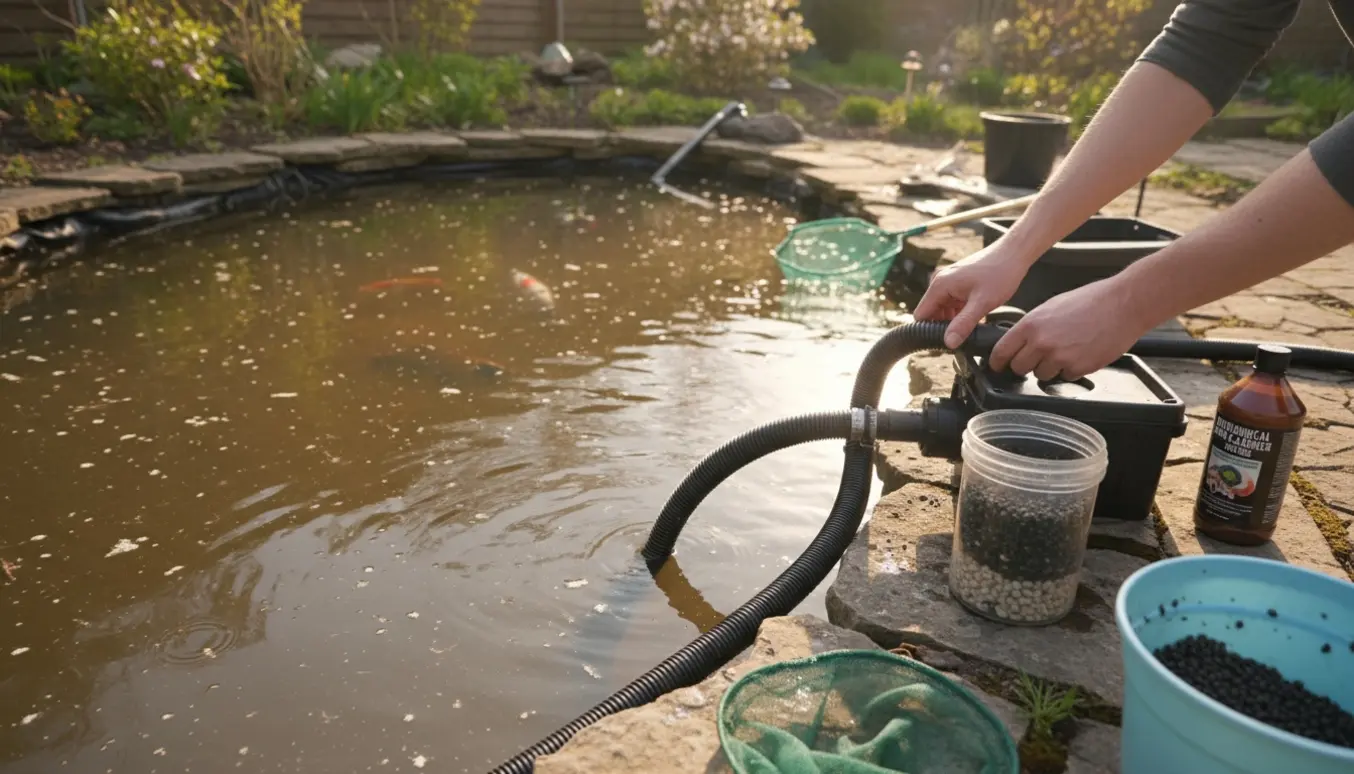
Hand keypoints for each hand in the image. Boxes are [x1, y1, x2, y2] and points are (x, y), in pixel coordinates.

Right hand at [912, 241, 1032, 348]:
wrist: (1014, 253)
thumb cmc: (1000, 273)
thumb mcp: (982, 303)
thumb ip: (963, 324)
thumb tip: (948, 343)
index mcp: (940, 285)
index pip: (921, 315)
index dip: (929, 332)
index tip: (944, 343)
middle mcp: (940, 281)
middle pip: (931, 313)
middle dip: (943, 327)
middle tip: (962, 337)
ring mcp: (949, 281)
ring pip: (942, 309)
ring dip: (953, 320)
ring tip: (971, 326)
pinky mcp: (958, 282)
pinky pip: (951, 302)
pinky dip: (959, 312)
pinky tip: (974, 316)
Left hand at [988, 276, 1154, 381]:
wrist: (1123, 304)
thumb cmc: (1091, 301)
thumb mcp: (1051, 306)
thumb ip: (1032, 326)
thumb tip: (1018, 341)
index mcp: (1031, 324)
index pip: (1002, 352)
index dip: (998, 361)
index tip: (998, 365)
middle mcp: (1042, 343)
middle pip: (1019, 368)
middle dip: (1025, 365)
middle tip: (1037, 357)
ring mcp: (1061, 358)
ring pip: (1041, 376)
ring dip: (1049, 368)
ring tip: (1065, 350)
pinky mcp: (1079, 368)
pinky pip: (1065, 377)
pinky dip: (1071, 369)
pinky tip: (1080, 352)